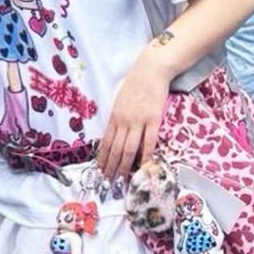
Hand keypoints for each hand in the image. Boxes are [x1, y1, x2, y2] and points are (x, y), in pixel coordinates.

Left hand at [98, 55, 169, 181]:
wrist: (151, 70)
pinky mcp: (153, 119)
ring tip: (121, 179)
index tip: (100, 171)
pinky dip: (145, 155)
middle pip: (115, 149)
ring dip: (124, 166)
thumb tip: (114, 134)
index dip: (102, 158)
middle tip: (108, 182)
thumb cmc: (135, 85)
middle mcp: (123, 121)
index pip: (106, 142)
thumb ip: (117, 118)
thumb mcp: (120, 101)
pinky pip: (149, 141)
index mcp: (114, 117)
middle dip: (111, 167)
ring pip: (129, 148)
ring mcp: (138, 121)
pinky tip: (143, 166)